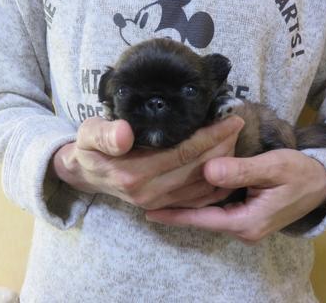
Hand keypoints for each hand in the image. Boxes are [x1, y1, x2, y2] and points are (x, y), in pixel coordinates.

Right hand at [48, 116, 243, 209]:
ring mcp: (158, 202)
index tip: (231, 119)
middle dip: (224, 147)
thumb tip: (124, 134)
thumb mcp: (88, 134)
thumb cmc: (90, 148)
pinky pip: (197, 199)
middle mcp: (150, 192)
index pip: (183, 152)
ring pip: (202, 185)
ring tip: (236, 140)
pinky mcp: (162, 205)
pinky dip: (216, 184)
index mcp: (134, 173)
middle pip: (198, 169)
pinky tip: (227, 168)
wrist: (87, 174)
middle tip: (238, 125)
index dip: (210, 136)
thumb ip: (104, 134)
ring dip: (223, 163)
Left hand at [145, 149, 325, 243]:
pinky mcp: (246, 215)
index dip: (175, 215)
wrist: (324, 184)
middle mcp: (243, 228)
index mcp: (247, 222)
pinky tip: (186, 190)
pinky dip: (200, 200)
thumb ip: (241, 170)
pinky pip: (217, 209)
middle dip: (176, 209)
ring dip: (186, 204)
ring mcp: (245, 224)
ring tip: (159, 193)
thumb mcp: (273, 166)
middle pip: (202, 218)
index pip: (202, 219)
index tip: (149, 211)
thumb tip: (208, 171)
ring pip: (208, 214)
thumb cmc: (301, 173)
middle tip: (147, 197)